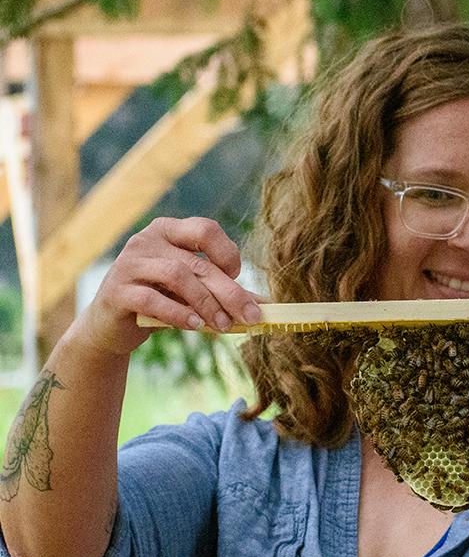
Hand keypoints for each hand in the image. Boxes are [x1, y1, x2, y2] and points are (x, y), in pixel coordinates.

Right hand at [69, 217, 261, 357]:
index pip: (206, 229)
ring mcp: (129, 264)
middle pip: (198, 262)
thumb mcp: (193, 293)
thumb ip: (224, 293)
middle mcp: (146, 240)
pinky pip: (152, 300)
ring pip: (177, 276)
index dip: (228, 254)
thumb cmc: (160, 303)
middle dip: (229, 292)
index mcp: (168, 231)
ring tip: (223, 325)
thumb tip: (268, 306)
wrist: (111, 327)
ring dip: (207, 303)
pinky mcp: (117, 291)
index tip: (237, 278)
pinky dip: (179, 313)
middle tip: (251, 316)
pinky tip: (196, 326)